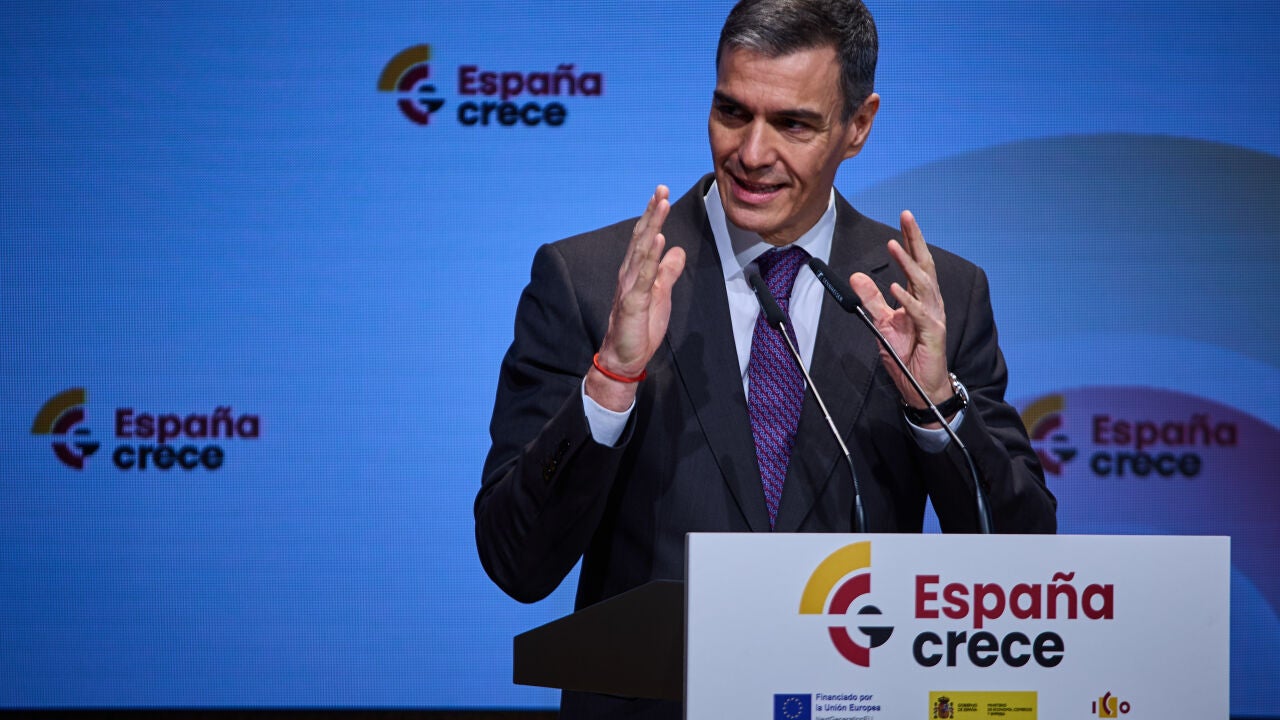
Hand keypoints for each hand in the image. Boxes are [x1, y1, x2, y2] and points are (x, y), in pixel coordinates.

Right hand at [586, 185, 686, 410]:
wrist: (624, 358)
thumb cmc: (640, 327)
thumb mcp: (661, 294)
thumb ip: (667, 272)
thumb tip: (677, 250)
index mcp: (636, 271)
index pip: (644, 237)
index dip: (653, 215)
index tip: (661, 194)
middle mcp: (629, 274)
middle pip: (641, 237)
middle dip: (652, 212)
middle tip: (661, 188)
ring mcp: (630, 287)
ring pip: (641, 251)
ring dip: (652, 226)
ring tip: (661, 204)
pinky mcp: (633, 303)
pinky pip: (644, 277)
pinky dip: (651, 258)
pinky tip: (657, 240)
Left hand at [849, 210, 951, 415]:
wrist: (922, 386)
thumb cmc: (908, 354)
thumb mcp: (883, 323)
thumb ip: (871, 300)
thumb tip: (857, 277)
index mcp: (920, 298)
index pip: (916, 263)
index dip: (910, 240)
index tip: (904, 218)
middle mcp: (930, 302)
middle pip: (924, 265)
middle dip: (915, 240)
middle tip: (907, 217)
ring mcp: (934, 317)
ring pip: (922, 284)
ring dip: (907, 263)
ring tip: (895, 245)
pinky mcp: (933, 333)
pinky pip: (919, 313)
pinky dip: (908, 299)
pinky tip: (896, 286)